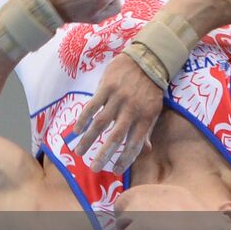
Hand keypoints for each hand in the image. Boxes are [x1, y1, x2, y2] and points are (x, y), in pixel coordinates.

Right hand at [71, 53, 163, 172]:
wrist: (147, 59)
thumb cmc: (150, 87)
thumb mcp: (154, 109)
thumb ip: (147, 129)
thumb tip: (146, 150)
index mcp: (145, 118)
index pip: (134, 144)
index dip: (125, 159)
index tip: (115, 170)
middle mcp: (131, 110)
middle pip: (115, 137)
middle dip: (103, 154)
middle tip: (93, 168)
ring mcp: (118, 98)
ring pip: (100, 123)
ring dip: (88, 139)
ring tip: (79, 152)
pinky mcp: (106, 87)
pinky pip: (92, 106)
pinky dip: (83, 119)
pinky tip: (76, 130)